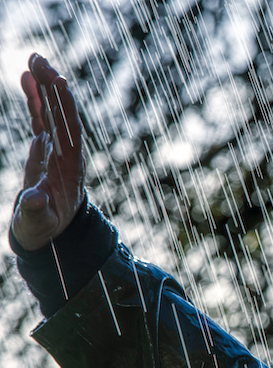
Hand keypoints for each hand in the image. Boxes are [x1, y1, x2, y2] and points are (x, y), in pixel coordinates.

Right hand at [11, 54, 83, 250]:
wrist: (48, 230)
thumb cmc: (44, 228)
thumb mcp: (39, 222)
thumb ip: (36, 210)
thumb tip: (34, 198)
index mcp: (71, 167)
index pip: (71, 130)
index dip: (67, 106)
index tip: (60, 82)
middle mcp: (68, 152)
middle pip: (63, 113)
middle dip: (53, 86)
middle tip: (40, 59)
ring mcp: (57, 147)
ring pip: (53, 111)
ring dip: (45, 85)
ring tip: (34, 58)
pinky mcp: (46, 146)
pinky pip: (41, 116)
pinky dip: (35, 97)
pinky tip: (26, 77)